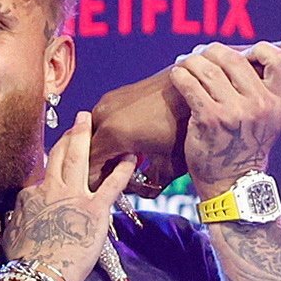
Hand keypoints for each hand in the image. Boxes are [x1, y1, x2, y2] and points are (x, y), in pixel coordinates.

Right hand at [3, 111, 136, 280]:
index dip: (55, 159)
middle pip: (61, 155)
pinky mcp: (93, 210)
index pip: (45, 172)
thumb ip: (20, 215)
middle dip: (73, 134)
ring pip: (80, 159)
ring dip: (88, 138)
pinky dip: (121, 170)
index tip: (62, 149)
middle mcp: (51, 188)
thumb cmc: (24, 260)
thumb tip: (20, 211)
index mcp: (32, 194)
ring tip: (97, 122)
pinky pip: (111, 185)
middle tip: (82, 117)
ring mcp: (73, 196)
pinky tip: (131, 157)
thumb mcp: (13, 230)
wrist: (37, 273)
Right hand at [89, 68, 188, 190]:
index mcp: (113, 135)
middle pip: (87, 151)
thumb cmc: (183, 125)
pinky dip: (108, 136)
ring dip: (103, 151)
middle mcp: (103, 116)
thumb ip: (152, 185)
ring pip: (92, 136)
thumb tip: (141, 193)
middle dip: (99, 168)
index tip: (107, 192)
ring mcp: (107, 102)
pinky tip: (129, 145)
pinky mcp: (114, 96)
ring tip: (124, 163)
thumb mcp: (170, 164)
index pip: (89, 167)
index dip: (96, 184)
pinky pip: (101, 121)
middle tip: (115, 180)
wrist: (193, 88)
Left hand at [171, 43, 280, 197]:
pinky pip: (189, 84)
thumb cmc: (245, 145)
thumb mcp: (267, 118)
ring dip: (191, 62)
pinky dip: (179, 75)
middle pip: (233, 58)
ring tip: (185, 65)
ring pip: (207, 68)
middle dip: (211, 52)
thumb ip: (261, 89)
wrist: (232, 183)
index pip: (279, 59)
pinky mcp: (210, 118)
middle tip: (200, 56)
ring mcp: (235, 112)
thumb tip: (239, 52)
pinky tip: (177, 77)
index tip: (241, 55)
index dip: (258, 49)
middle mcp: (262, 105)